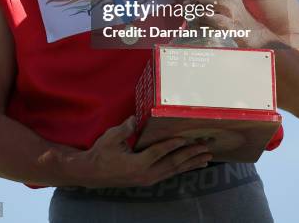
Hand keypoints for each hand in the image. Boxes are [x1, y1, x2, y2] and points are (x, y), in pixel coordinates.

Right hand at [78, 116, 212, 187]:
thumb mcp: (111, 139)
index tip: (185, 138)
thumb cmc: (101, 154)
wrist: (92, 173)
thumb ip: (125, 129)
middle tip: (206, 147)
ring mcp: (148, 179)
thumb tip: (137, 118)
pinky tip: (192, 165)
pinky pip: (169, 173)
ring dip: (191, 163)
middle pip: (172, 164)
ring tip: (206, 157)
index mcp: (137, 164)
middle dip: (190, 155)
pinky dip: (183, 168)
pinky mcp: (148, 179)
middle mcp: (146, 174)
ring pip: (174, 171)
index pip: (158, 153)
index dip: (172, 145)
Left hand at [164, 0, 261, 46]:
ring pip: (203, 3)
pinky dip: (196, 20)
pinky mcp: (227, 25)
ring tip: (186, 13)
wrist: (248, 32)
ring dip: (190, 7)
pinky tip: (195, 23)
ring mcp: (230, 10)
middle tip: (180, 1)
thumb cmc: (226, 13)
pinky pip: (206, 19)